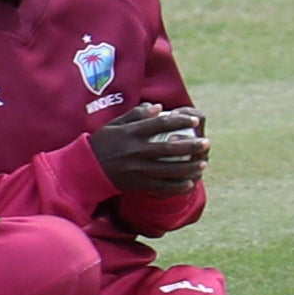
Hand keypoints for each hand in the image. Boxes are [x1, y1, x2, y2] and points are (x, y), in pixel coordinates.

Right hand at [89, 104, 208, 194]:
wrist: (87, 169)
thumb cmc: (102, 143)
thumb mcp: (115, 124)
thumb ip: (136, 115)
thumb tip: (159, 107)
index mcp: (131, 133)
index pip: (160, 124)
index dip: (179, 121)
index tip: (194, 119)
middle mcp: (136, 151)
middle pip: (168, 149)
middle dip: (190, 146)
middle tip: (206, 142)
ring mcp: (137, 170)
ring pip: (168, 170)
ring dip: (189, 168)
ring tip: (203, 163)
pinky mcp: (137, 184)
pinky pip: (161, 187)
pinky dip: (176, 186)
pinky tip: (190, 183)